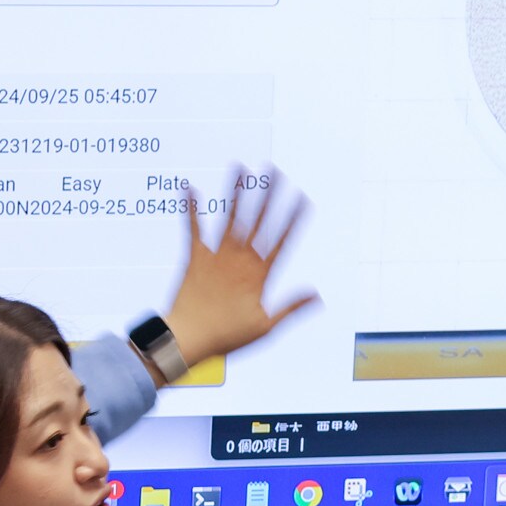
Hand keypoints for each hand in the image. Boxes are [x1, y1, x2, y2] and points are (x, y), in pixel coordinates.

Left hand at [164, 165, 318, 369]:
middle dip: (269, 195)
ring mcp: (216, 256)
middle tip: (276, 172)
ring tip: (240, 167)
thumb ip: (291, 308)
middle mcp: (239, 260)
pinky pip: (193, 229)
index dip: (293, 219)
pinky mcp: (194, 258)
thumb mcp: (266, 327)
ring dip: (235, 192)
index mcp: (259, 275)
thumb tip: (316, 296)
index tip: (302, 199)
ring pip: (230, 218)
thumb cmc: (227, 336)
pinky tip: (189, 188)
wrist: (188, 337)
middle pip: (258, 221)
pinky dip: (191, 209)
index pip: (281, 241)